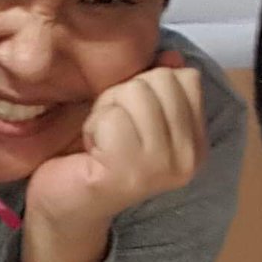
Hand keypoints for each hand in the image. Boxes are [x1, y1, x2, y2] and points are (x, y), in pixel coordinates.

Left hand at [25, 51, 205, 235]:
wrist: (64, 206)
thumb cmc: (97, 155)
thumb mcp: (131, 112)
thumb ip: (155, 85)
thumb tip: (173, 56)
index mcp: (196, 143)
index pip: (186, 78)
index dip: (146, 85)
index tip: (129, 118)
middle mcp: (188, 159)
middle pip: (160, 80)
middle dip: (122, 95)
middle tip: (110, 130)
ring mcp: (161, 168)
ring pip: (135, 94)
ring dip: (105, 111)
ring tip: (100, 142)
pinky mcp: (129, 173)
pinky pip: (112, 117)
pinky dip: (93, 127)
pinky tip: (91, 153)